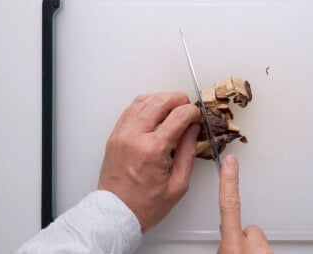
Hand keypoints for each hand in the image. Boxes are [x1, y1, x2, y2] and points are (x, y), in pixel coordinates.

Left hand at [98, 92, 200, 231]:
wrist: (117, 212)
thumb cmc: (145, 204)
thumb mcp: (178, 184)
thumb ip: (188, 152)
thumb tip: (193, 129)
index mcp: (153, 150)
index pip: (179, 115)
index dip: (193, 112)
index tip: (197, 116)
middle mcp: (135, 137)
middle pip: (160, 101)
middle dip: (178, 100)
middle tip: (187, 108)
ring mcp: (122, 134)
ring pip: (143, 100)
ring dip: (161, 99)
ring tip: (172, 108)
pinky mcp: (115, 135)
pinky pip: (130, 109)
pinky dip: (145, 105)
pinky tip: (155, 111)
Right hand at [218, 155, 272, 253]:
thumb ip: (223, 245)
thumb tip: (225, 239)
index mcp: (233, 248)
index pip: (229, 206)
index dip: (229, 182)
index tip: (230, 162)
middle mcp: (252, 249)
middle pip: (247, 228)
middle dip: (240, 236)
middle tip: (234, 251)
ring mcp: (266, 252)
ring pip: (256, 240)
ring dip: (249, 248)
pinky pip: (265, 249)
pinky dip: (257, 253)